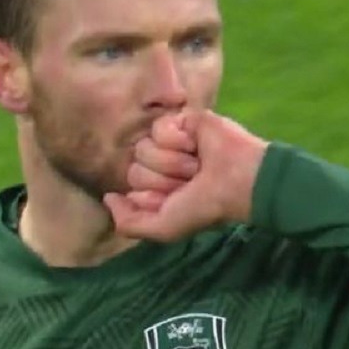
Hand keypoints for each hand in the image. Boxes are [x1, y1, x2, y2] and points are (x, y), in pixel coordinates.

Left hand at [104, 109, 267, 241]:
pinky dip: (178, 141)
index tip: (178, 200)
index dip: (152, 197)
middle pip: (134, 170)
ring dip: (173, 162)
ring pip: (144, 149)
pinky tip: (197, 145)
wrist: (239, 180)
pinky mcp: (181, 120)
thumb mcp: (164, 228)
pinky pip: (159, 128)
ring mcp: (169, 142)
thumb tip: (109, 198)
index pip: (131, 188)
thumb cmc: (204, 207)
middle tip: (191, 181)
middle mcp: (160, 165)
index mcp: (157, 188)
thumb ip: (130, 223)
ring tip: (197, 164)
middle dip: (163, 180)